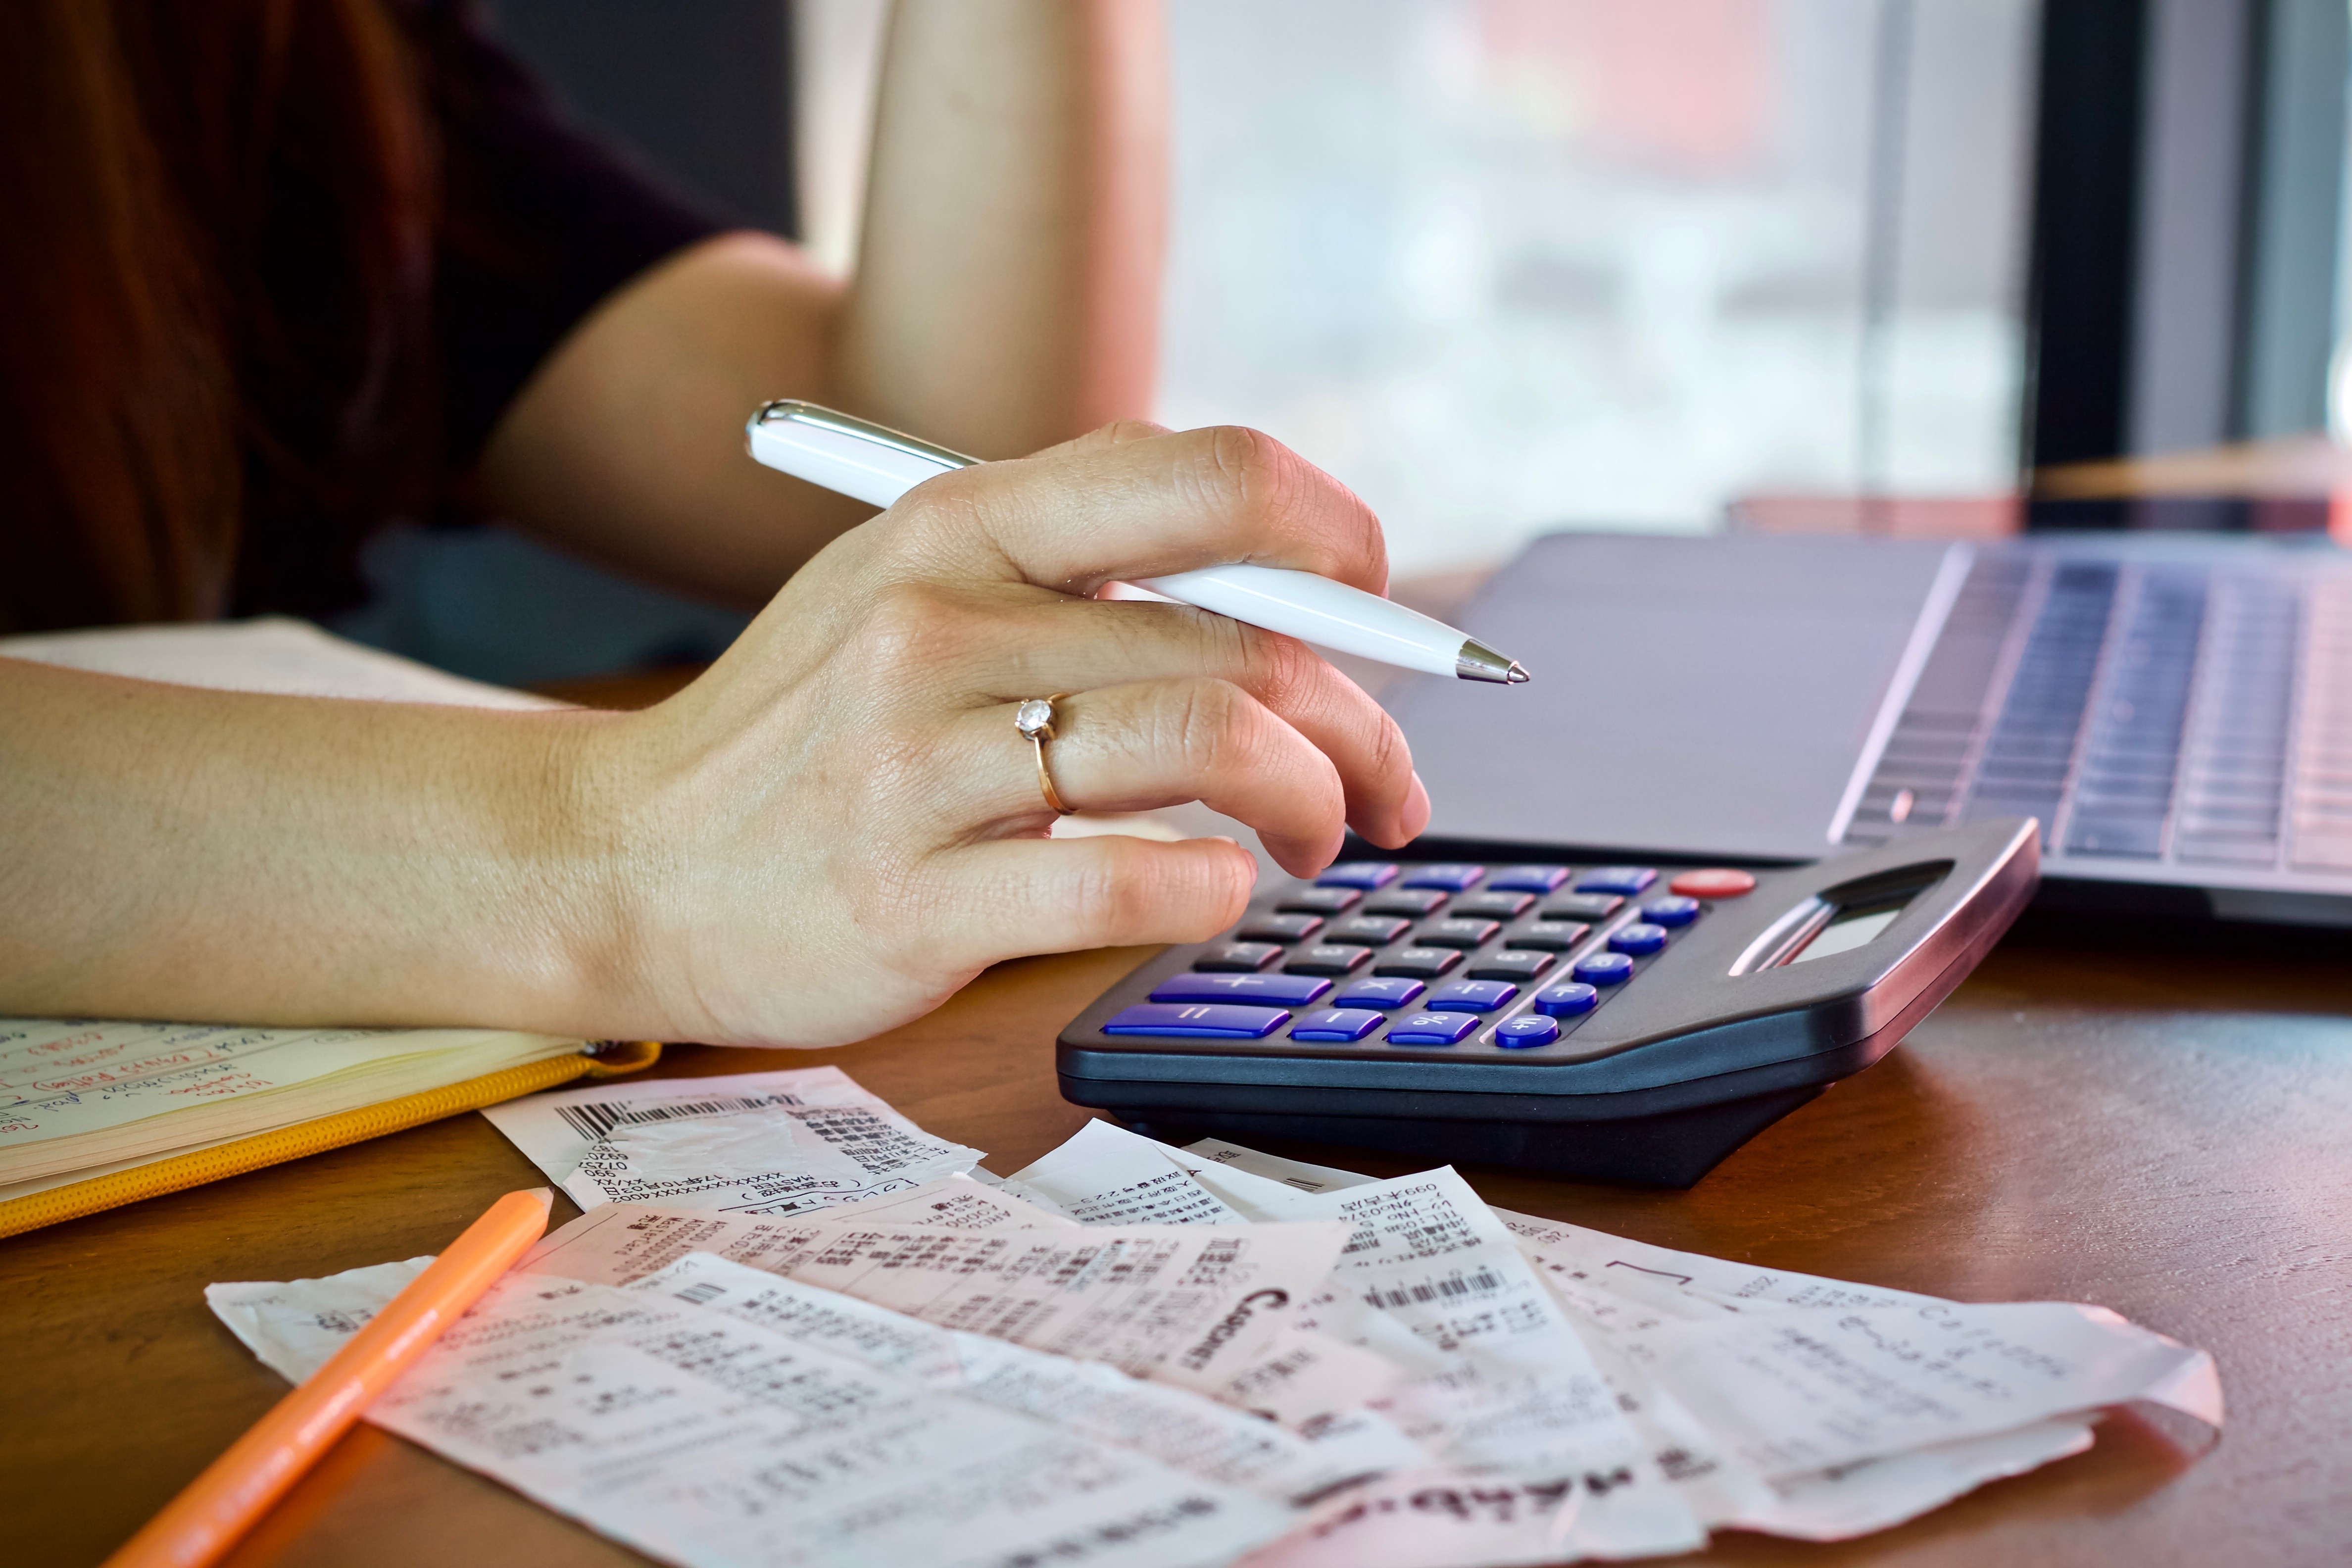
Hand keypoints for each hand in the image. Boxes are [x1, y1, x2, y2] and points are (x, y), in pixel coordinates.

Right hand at [573, 423, 1427, 1047]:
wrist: (621, 862)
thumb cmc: (804, 732)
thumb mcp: (911, 586)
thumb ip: (1076, 561)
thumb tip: (1287, 581)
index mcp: (958, 523)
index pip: (1211, 479)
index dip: (1336, 540)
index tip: (1377, 605)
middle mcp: (940, 624)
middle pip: (1240, 640)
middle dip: (1362, 719)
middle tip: (1385, 781)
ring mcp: (918, 766)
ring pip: (1203, 743)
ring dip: (1314, 797)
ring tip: (1322, 839)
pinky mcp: (912, 902)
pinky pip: (1125, 878)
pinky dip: (1214, 889)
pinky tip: (1219, 892)